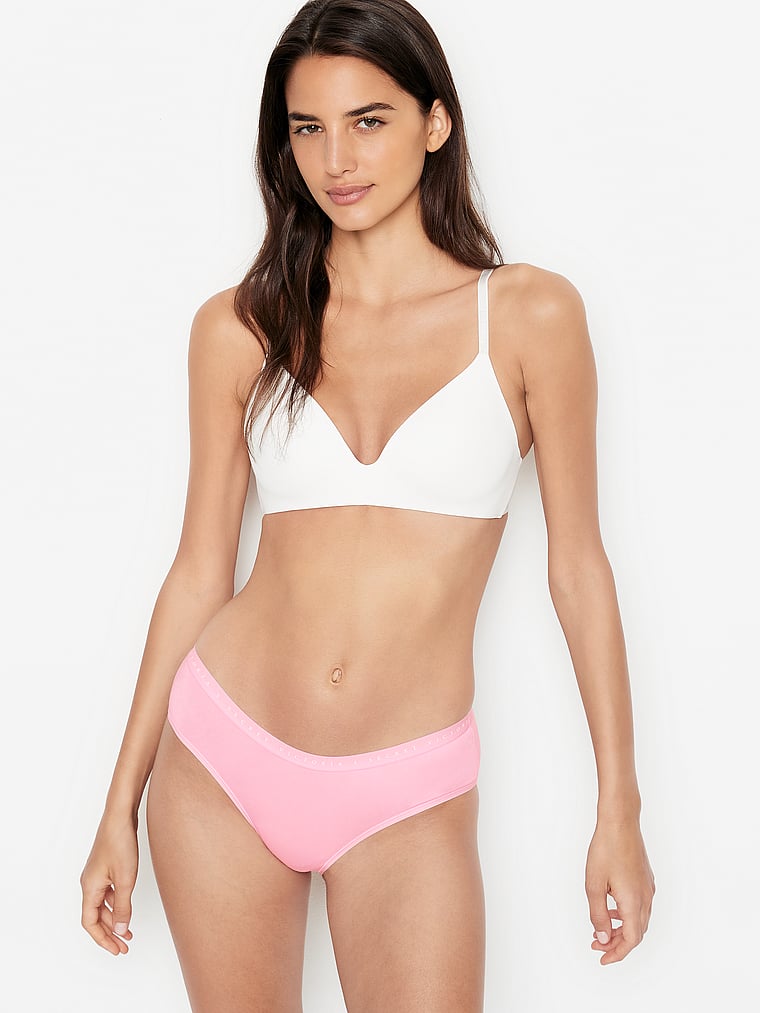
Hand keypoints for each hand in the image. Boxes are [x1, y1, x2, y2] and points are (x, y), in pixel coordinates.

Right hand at [80, 810, 138, 954]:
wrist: (120, 815)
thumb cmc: (120, 843)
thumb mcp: (125, 879)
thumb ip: (123, 907)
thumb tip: (119, 930)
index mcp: (89, 888)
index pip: (90, 923)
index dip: (102, 939)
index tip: (117, 950)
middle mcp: (89, 883)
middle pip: (95, 916)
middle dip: (108, 933)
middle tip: (124, 946)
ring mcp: (96, 874)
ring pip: (101, 905)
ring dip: (113, 919)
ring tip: (128, 931)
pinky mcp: (105, 867)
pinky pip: (106, 893)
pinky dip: (115, 904)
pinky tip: (125, 908)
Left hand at [585, 816, 654, 963]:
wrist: (620, 821)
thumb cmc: (606, 848)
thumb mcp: (594, 884)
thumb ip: (598, 914)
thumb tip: (602, 937)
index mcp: (634, 902)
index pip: (631, 940)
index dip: (617, 953)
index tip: (602, 958)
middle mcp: (645, 898)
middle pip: (636, 933)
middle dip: (616, 943)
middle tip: (596, 944)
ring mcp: (647, 887)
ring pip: (638, 920)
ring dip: (621, 929)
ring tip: (601, 928)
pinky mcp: (645, 878)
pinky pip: (639, 906)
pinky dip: (626, 915)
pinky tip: (611, 908)